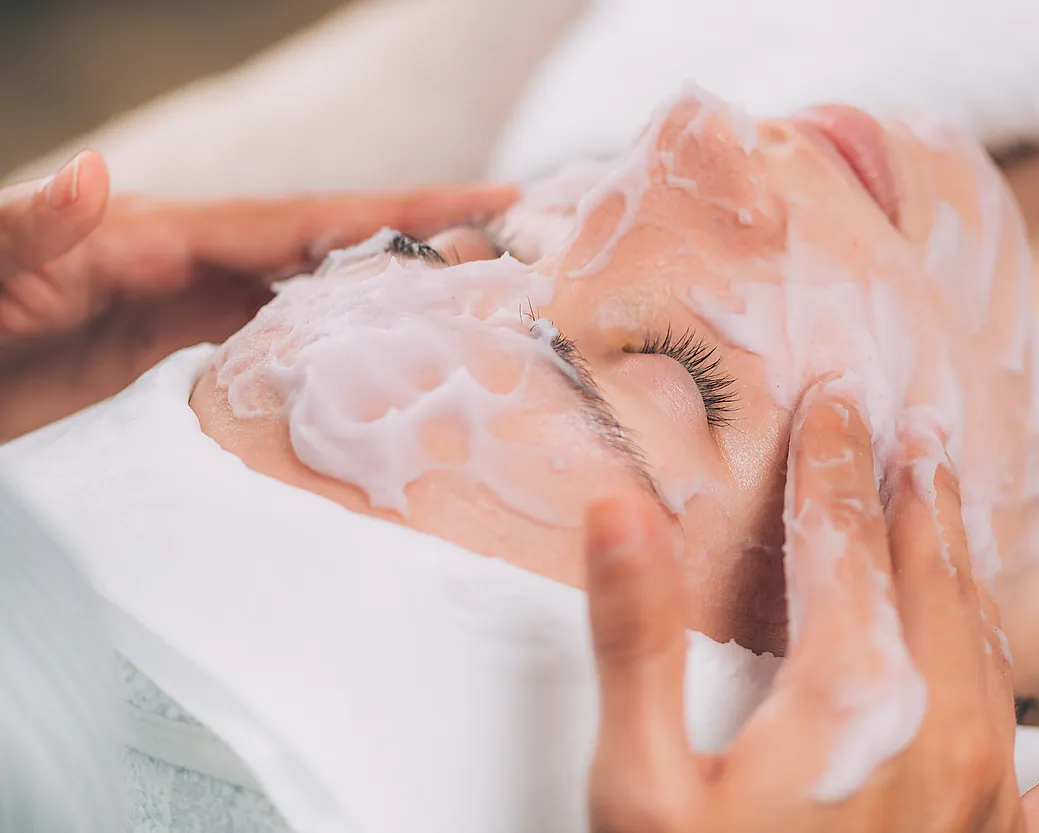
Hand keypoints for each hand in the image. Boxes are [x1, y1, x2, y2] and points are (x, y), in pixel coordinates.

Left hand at [0, 151, 515, 439]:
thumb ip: (35, 224)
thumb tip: (95, 171)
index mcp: (163, 233)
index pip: (305, 219)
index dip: (400, 212)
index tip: (487, 204)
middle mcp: (191, 259)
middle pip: (330, 248)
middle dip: (421, 244)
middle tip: (510, 253)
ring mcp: (187, 305)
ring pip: (311, 296)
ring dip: (387, 295)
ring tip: (467, 303)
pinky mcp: (173, 350)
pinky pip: (272, 342)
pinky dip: (332, 345)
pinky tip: (373, 361)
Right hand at [582, 382, 1038, 831]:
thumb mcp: (640, 786)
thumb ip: (636, 642)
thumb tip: (618, 513)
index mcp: (849, 692)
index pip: (843, 536)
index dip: (835, 460)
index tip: (839, 402)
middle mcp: (937, 730)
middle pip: (931, 574)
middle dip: (916, 495)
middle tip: (918, 434)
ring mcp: (983, 800)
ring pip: (993, 649)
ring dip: (972, 574)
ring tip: (960, 521)